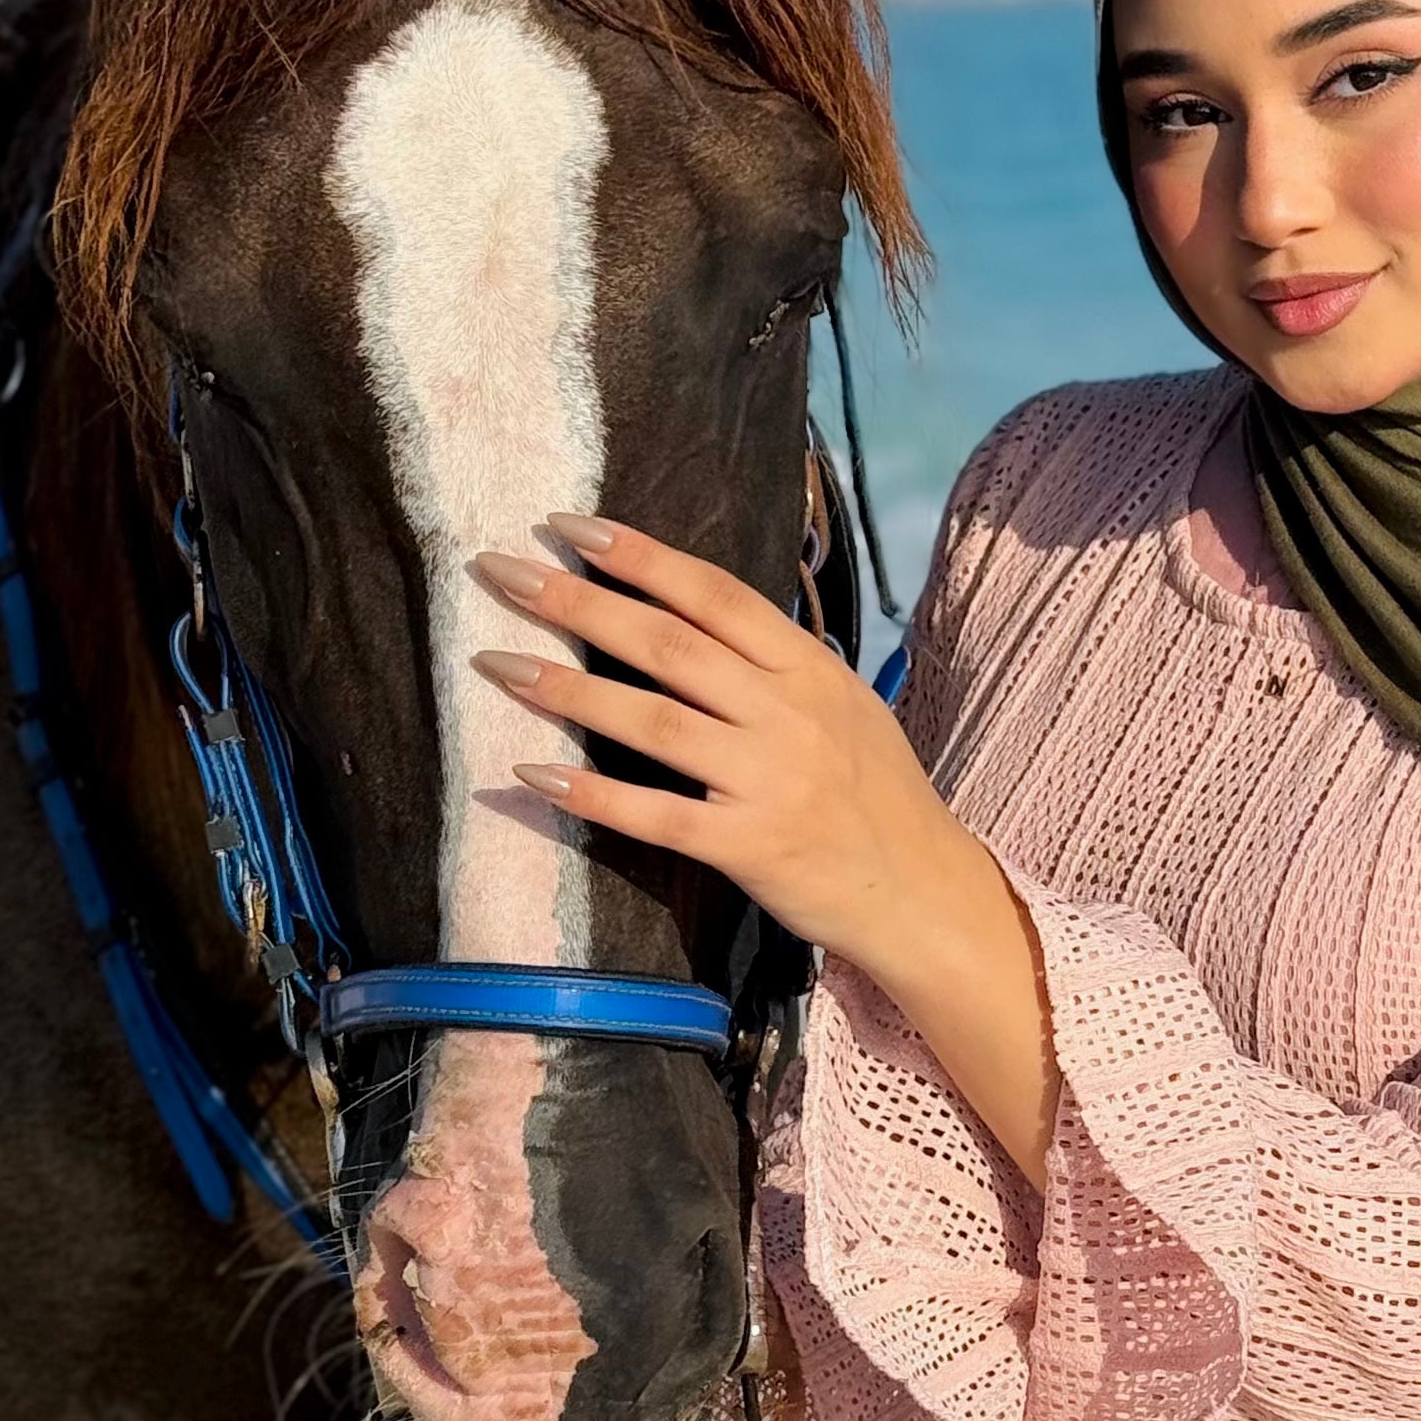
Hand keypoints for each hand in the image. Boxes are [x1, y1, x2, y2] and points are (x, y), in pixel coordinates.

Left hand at [469, 517, 1056, 1181]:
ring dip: (569, 690)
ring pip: (655, 722)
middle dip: (579, 604)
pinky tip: (534, 776)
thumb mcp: (843, 707)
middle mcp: (790, 715)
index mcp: (810, 670)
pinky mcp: (750, 848)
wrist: (924, 893)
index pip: (715, 595)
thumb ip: (776, 663)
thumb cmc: (876, 797)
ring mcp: (770, 782)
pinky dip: (595, 794)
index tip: (569, 527)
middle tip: (501, 573)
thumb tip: (696, 613)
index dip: (640, 557)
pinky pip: (659, 817)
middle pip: (670, 645)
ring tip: (497, 665)